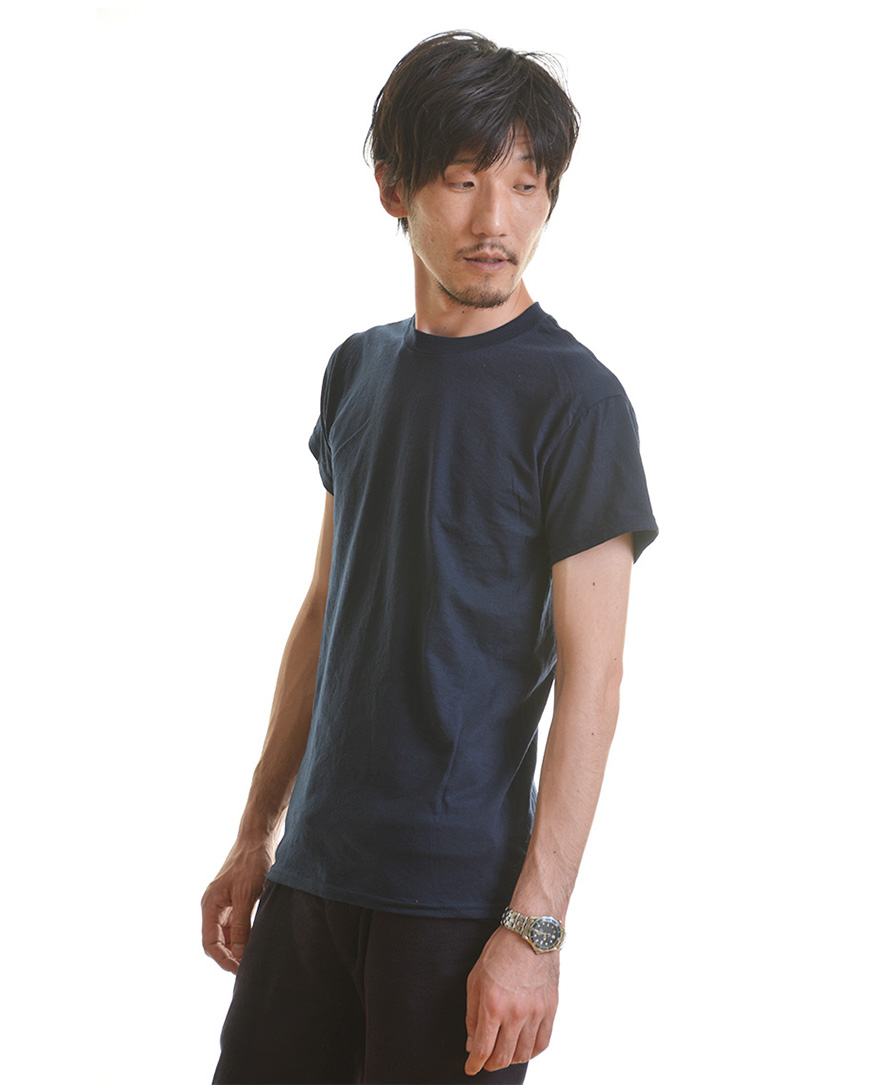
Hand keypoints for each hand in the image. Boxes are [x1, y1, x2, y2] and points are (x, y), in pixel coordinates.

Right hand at [201, 838, 274, 973]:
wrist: (258, 838)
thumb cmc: (251, 863)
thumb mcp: (247, 896)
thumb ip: (242, 926)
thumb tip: (239, 955)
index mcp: (210, 906)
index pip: (210, 943)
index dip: (223, 960)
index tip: (239, 971)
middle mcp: (214, 908)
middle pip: (217, 943)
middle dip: (230, 957)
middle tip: (249, 969)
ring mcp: (224, 905)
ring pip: (228, 936)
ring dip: (238, 948)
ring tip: (255, 959)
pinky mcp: (236, 902)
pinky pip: (237, 926)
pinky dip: (245, 937)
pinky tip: (257, 943)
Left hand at [464, 925, 559, 1075]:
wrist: (531, 932)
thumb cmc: (501, 951)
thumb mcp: (475, 979)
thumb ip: (472, 1014)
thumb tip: (472, 1042)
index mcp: (493, 1004)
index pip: (482, 1049)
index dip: (474, 1064)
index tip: (470, 1068)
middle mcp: (516, 1013)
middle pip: (503, 1057)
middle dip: (490, 1065)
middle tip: (485, 1062)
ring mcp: (536, 1012)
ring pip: (523, 1054)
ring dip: (510, 1059)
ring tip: (503, 1052)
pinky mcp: (550, 1009)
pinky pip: (543, 1042)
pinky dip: (531, 1051)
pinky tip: (523, 1047)